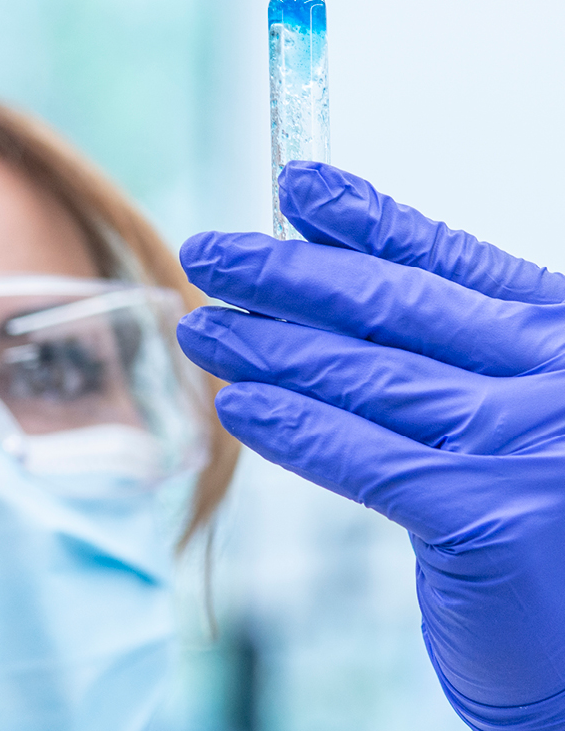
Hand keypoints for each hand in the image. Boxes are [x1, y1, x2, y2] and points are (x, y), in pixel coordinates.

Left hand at [177, 161, 564, 730]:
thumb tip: (346, 287)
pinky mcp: (485, 516)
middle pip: (395, 307)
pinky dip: (294, 427)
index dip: (365, 221)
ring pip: (368, 375)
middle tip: (208, 249)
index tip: (296, 185)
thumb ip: (465, 358)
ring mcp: (529, 444)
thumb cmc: (554, 545)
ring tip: (201, 324)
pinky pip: (362, 457)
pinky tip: (239, 404)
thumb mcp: (530, 425)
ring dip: (270, 345)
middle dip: (288, 273)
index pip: (448, 264)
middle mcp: (558, 379)